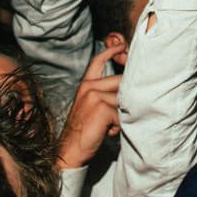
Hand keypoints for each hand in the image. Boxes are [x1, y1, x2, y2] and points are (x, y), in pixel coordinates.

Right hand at [58, 43, 122, 166]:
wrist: (70, 151)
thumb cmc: (84, 130)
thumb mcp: (91, 106)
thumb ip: (105, 94)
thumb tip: (127, 88)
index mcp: (86, 85)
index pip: (98, 61)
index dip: (111, 51)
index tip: (123, 46)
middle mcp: (89, 87)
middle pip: (120, 81)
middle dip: (126, 97)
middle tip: (117, 115)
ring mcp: (95, 96)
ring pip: (124, 99)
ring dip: (121, 115)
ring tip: (109, 126)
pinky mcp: (102, 108)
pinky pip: (122, 114)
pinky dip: (119, 125)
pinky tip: (107, 132)